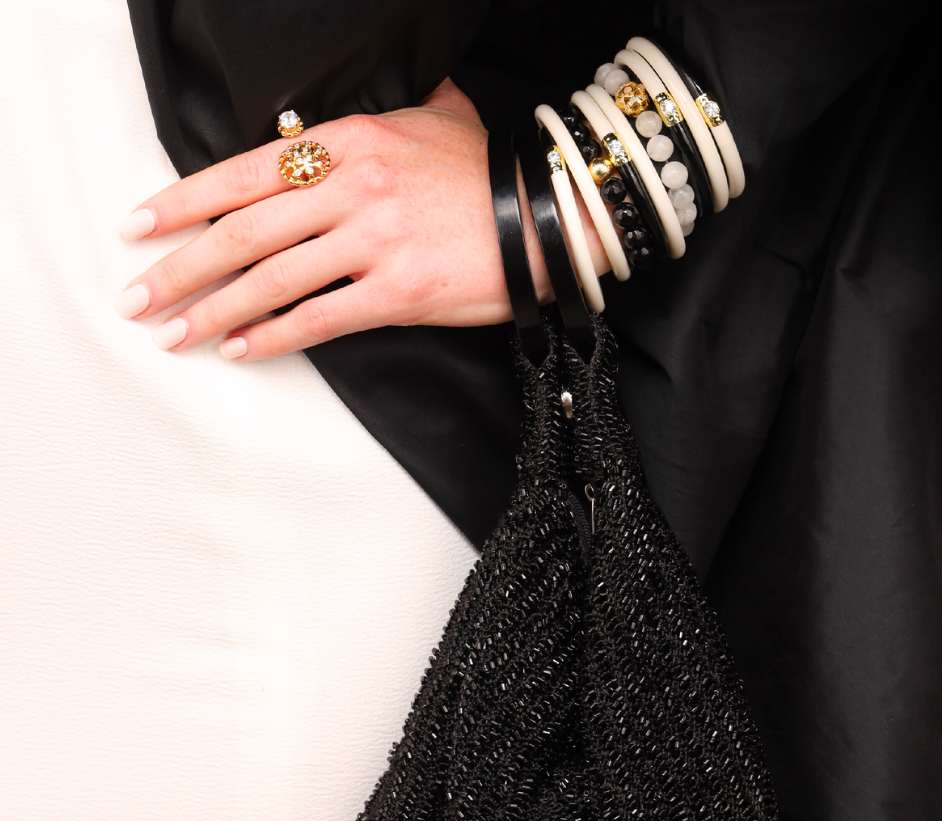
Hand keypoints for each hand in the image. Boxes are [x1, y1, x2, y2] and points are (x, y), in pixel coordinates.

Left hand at [115, 79, 608, 360]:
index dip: (183, 202)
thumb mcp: (437, 118)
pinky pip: (322, 318)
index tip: (140, 226)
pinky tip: (240, 350)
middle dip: (180, 267)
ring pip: (272, 280)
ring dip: (214, 311)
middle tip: (136, 296)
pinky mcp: (398, 292)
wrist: (549, 217)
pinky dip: (275, 336)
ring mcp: (374, 241)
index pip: (243, 172)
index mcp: (349, 143)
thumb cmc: (489, 171)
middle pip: (243, 232)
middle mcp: (351, 189)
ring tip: (173, 335)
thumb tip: (385, 92)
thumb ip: (393, 108)